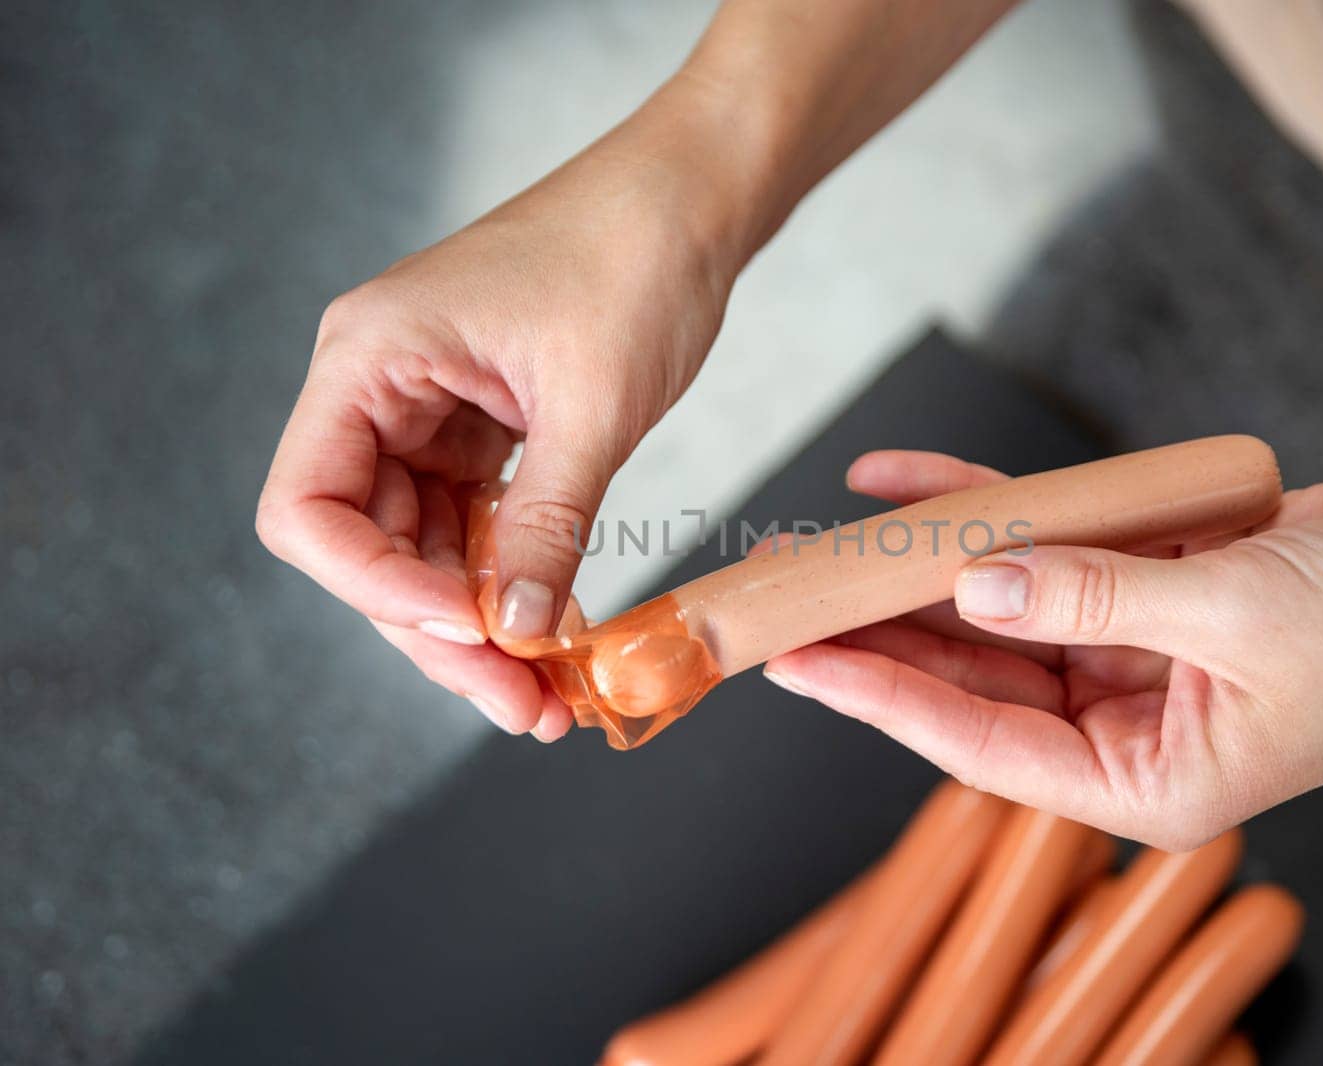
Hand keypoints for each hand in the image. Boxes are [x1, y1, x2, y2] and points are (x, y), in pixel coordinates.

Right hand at [257, 77, 749, 738]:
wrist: (694, 195)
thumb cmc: (637, 258)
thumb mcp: (592, 407)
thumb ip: (543, 528)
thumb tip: (511, 637)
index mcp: (368, 358)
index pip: (306, 509)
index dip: (372, 588)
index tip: (466, 629)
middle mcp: (379, 387)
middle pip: (369, 547)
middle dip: (442, 634)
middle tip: (525, 708)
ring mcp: (428, 409)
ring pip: (425, 550)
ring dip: (482, 626)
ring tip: (550, 699)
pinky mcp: (481, 427)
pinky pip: (475, 526)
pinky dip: (511, 582)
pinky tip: (556, 636)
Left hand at [764, 415, 1322, 847]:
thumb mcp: (1239, 617)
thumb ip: (1095, 600)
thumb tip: (974, 589)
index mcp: (1148, 780)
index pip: (982, 744)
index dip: (882, 699)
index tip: (799, 662)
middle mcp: (1129, 725)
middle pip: (973, 675)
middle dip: (879, 630)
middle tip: (784, 593)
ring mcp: (1135, 651)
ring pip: (998, 609)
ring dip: (917, 568)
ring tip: (823, 536)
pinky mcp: (1149, 584)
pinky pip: (1049, 549)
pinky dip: (987, 512)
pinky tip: (910, 485)